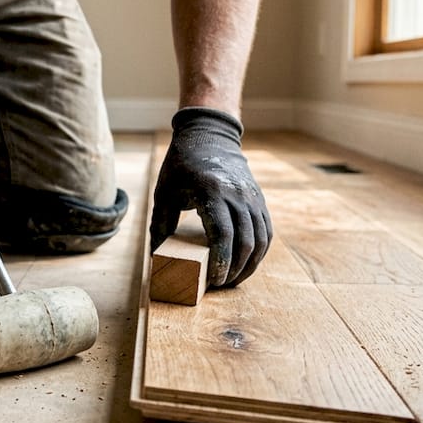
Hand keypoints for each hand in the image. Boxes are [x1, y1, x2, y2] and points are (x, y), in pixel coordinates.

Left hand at [150, 107, 271, 287]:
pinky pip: (266, 232)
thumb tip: (156, 258)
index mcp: (212, 192)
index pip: (223, 234)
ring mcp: (252, 197)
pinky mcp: (259, 200)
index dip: (221, 261)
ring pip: (261, 240)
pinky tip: (246, 264)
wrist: (209, 137)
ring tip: (233, 280)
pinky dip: (259, 252)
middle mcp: (238, 195)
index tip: (213, 280)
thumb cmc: (182, 166)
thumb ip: (161, 224)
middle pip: (246, 242)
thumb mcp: (164, 192)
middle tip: (220, 285)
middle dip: (235, 269)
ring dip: (250, 265)